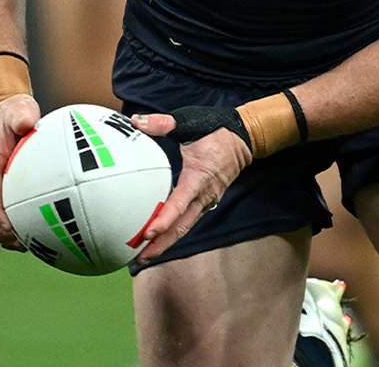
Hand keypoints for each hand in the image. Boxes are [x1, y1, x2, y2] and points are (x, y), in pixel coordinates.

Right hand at [0, 94, 40, 249]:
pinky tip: (36, 236)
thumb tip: (26, 123)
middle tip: (18, 244)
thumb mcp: (20, 110)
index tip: (9, 227)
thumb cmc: (17, 114)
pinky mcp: (0, 193)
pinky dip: (12, 230)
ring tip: (25, 247)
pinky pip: (0, 216)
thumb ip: (22, 116)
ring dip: (1, 237)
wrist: (10, 116)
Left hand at [128, 110, 252, 261]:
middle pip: (181, 226)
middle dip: (161, 243)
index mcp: (198, 177)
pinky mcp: (205, 202)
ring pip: (185, 227)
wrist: (242, 139)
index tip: (149, 232)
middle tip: (139, 256)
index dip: (164, 219)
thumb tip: (136, 121)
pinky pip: (188, 221)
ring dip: (166, 242)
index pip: (180, 203)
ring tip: (144, 255)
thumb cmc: (214, 130)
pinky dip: (173, 232)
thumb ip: (162, 123)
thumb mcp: (188, 122)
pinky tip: (158, 239)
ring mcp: (206, 200)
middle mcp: (204, 195)